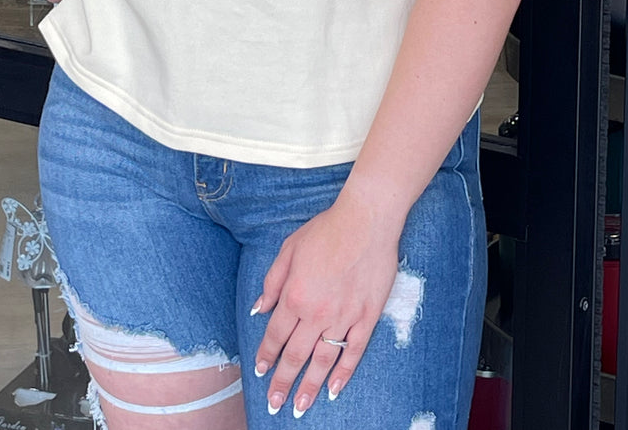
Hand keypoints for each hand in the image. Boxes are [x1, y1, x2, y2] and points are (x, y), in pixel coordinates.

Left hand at [252, 197, 400, 416]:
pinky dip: (344, 374)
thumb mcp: (289, 248)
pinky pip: (354, 352)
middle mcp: (316, 313)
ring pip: (323, 361)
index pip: (275, 335)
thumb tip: (260, 309)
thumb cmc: (326, 230)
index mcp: (294, 295)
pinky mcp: (367, 317)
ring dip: (310, 387)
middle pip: (295, 356)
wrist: (366, 221)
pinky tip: (335, 389)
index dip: (266, 355)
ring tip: (300, 407)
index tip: (260, 372)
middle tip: (275, 404)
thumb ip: (272, 282)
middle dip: (283, 382)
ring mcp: (343, 317)